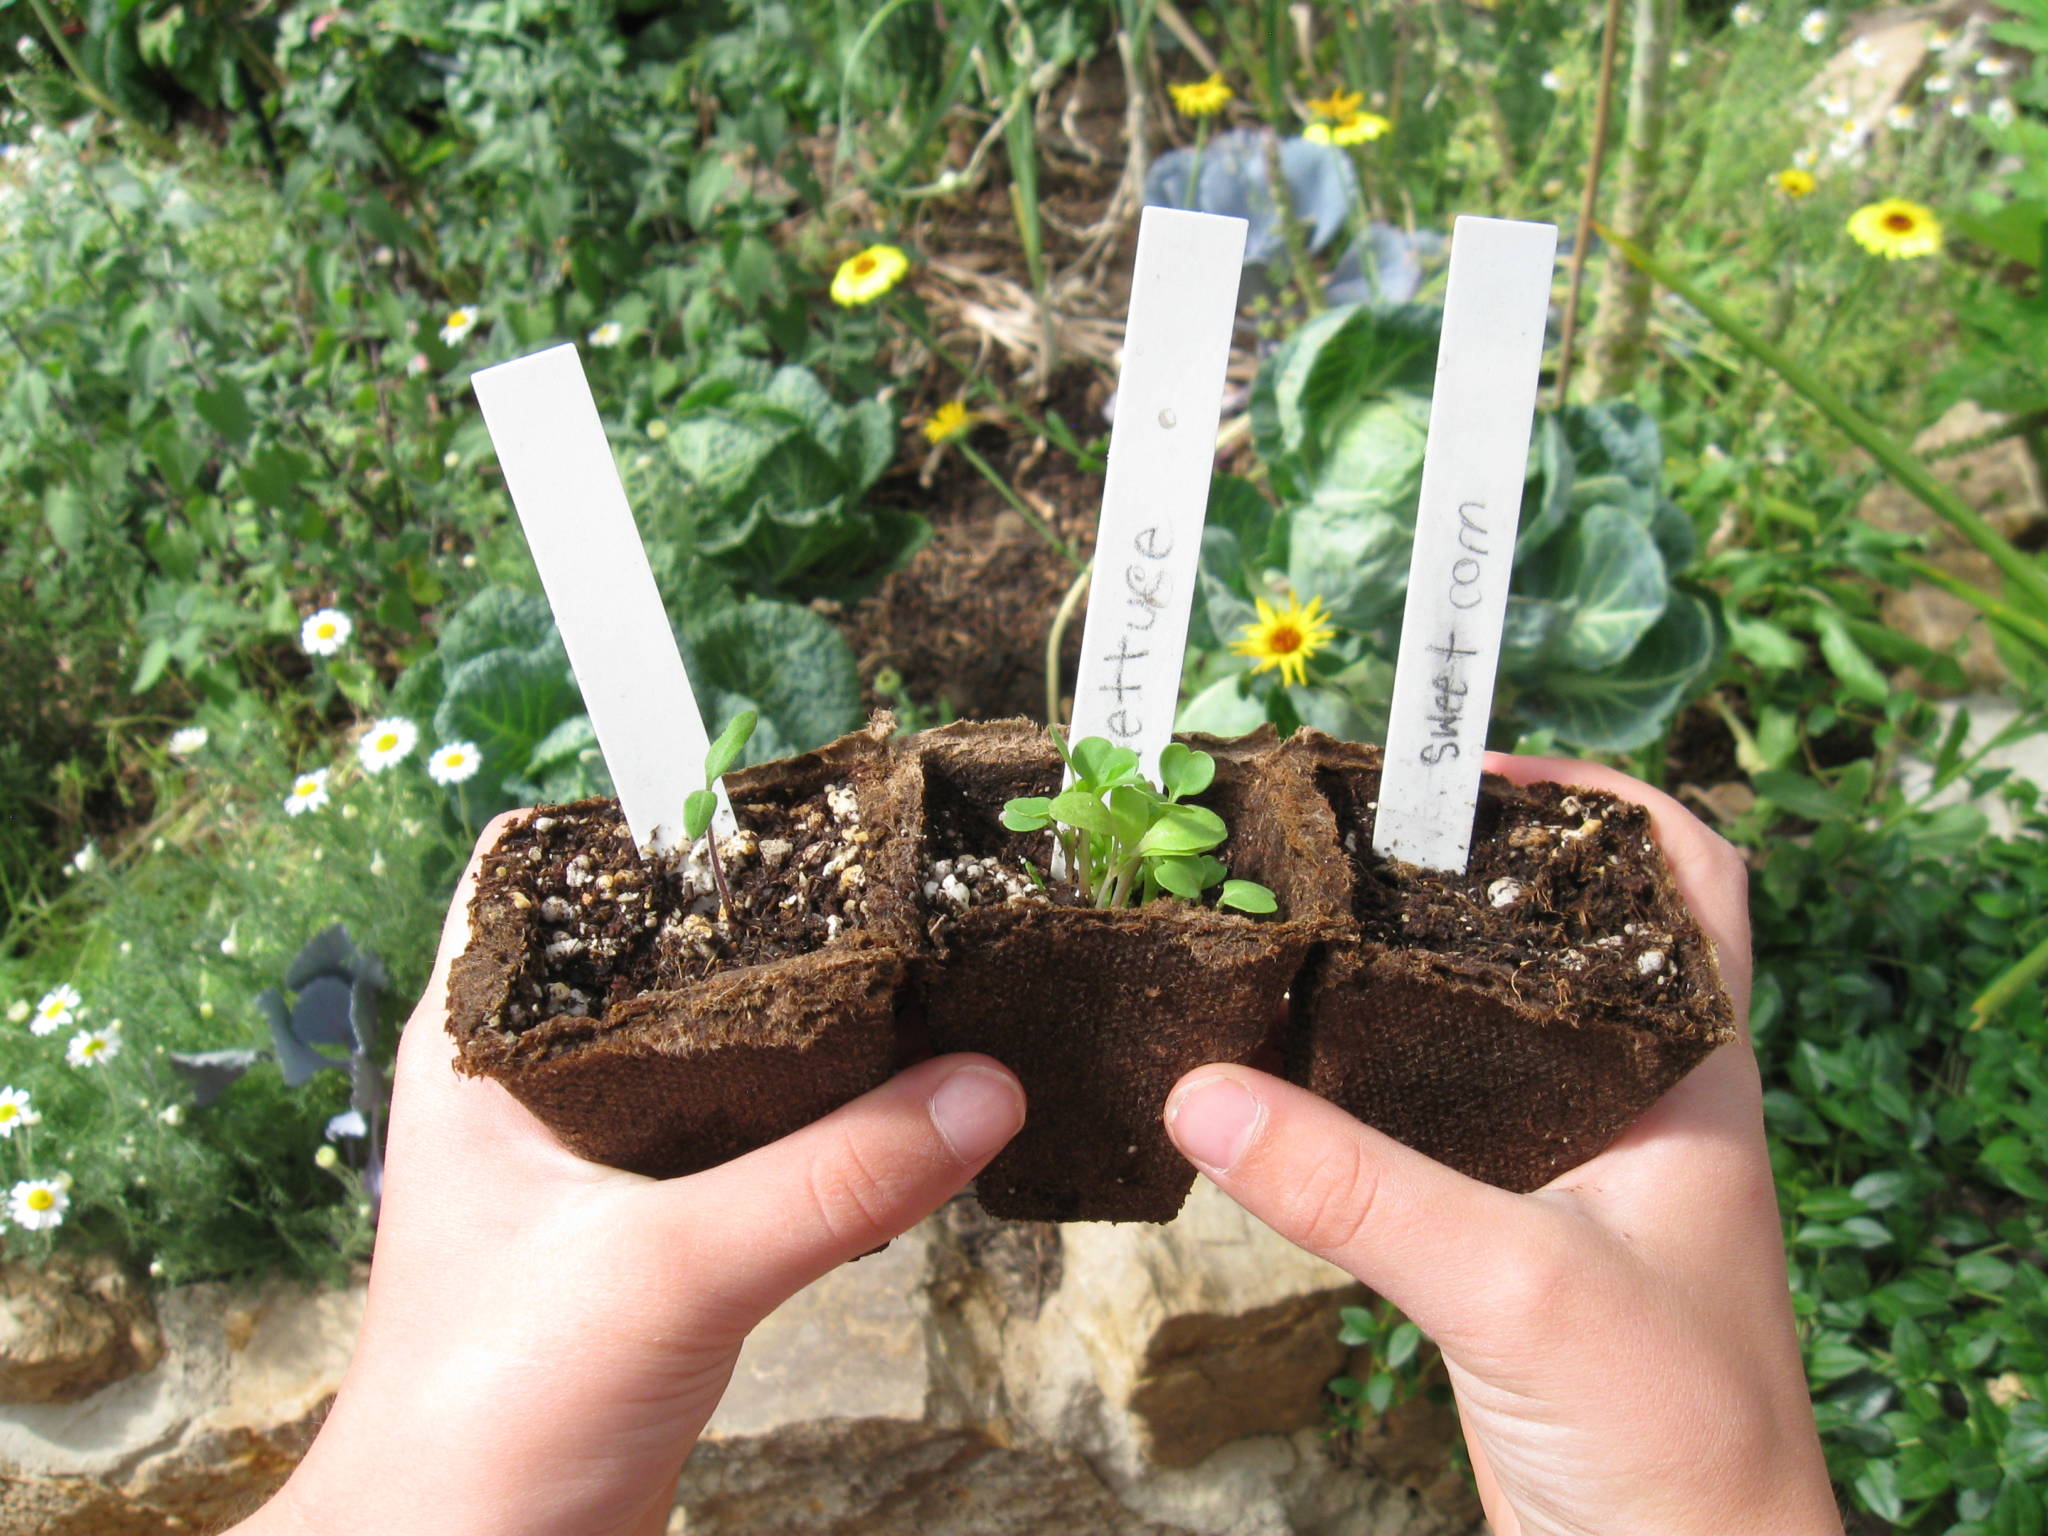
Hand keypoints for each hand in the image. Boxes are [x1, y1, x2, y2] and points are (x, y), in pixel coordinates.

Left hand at [238, 815, 1024, 1535]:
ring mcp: (599, 1160)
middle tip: (891, 881)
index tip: (779, 798)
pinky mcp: (656, 1234)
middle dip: (773, 919)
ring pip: (718, 1047)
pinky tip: (906, 1107)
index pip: (544, 869)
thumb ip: (830, 1179)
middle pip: (660, 952)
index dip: (647, 817)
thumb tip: (984, 1088)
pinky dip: (826, 1119)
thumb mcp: (670, 1271)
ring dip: (813, 1026)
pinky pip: (753, 1139)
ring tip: (924, 975)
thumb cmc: (489, 1415)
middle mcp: (537, 1082)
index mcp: (484, 1047)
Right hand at [1163, 754, 1841, 1535]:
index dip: (1599, 802)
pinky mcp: (1515, 1238)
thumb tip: (1201, 1092)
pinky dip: (1375, 1078)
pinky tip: (1297, 1073)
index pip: (1687, 881)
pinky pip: (1443, 1121)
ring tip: (1302, 926)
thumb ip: (1358, 1188)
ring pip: (1496, 1028)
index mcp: (1693, 1078)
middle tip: (1347, 839)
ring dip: (1411, 973)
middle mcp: (1641, 1105)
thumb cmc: (1672, 1439)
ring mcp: (1577, 1172)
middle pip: (1569, 937)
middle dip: (1468, 873)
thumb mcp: (1514, 1287)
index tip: (1473, 776)